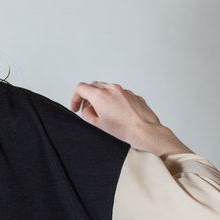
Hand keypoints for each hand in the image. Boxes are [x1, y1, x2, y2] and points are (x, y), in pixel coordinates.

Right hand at [69, 82, 191, 153]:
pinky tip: (117, 116)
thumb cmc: (124, 132)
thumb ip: (87, 115)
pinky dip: (115, 102)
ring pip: (108, 90)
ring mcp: (125, 91)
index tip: (76, 107)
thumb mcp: (97, 126)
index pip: (80, 88)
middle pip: (94, 86)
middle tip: (88, 111)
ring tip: (104, 115)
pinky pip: (120, 95)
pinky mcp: (134, 96)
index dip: (75, 98)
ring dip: (102, 99)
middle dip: (88, 97)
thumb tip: (87, 111)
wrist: (145, 133)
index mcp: (100, 95)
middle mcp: (113, 89)